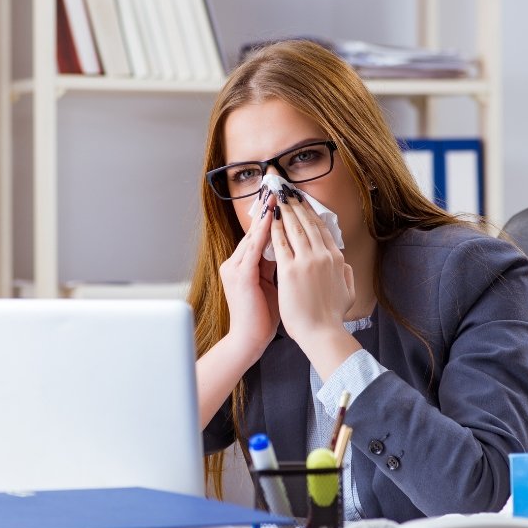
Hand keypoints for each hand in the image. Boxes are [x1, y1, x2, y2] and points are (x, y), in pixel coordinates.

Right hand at [217, 193, 279, 363]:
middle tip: (278, 187)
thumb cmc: (262, 317)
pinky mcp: (240, 275)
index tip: (282, 198)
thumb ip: (276, 266)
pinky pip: (254, 249)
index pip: (259, 235)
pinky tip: (273, 219)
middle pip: (255, 230)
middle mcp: (235, 262)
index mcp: (243, 265)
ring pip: (253, 235)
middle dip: (268, 209)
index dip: (271, 216)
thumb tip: (291, 249)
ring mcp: (235, 268)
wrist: (249, 340)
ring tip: (276, 196)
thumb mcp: (271, 285)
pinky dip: (264, 233)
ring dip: (266, 215)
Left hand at [270, 185, 357, 360]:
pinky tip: (269, 219)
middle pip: (308, 223)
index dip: (311, 214)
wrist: (322, 334)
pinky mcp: (290, 271)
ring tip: (277, 198)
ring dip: (285, 211)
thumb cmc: (333, 317)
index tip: (303, 202)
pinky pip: (280, 243)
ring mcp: (307, 262)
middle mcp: (324, 256)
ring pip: (295, 228)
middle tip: (287, 190)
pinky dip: (275, 229)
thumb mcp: (348, 292)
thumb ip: (346, 275)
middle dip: (296, 205)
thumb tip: (345, 265)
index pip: (322, 230)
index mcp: (337, 260)